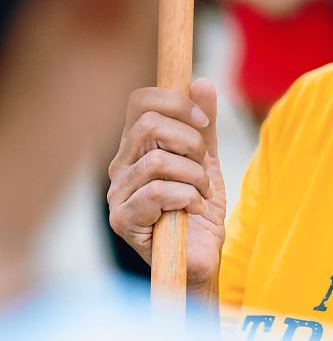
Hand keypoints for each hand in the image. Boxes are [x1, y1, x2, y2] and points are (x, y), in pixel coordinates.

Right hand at [108, 77, 226, 293]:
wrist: (202, 259)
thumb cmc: (199, 211)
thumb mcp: (207, 161)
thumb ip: (204, 125)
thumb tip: (201, 82)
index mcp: (136, 147)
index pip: (140, 101)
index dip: (176, 102)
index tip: (203, 123)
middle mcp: (120, 166)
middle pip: (148, 124)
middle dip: (190, 142)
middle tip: (204, 166)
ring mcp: (117, 193)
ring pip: (158, 161)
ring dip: (194, 177)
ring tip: (201, 194)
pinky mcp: (122, 220)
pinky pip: (159, 191)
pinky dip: (188, 198)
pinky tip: (193, 210)